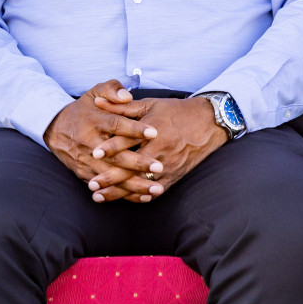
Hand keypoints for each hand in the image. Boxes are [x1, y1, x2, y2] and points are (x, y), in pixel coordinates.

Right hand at [45, 81, 163, 203]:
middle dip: (138, 163)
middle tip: (159, 166)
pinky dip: (123, 193)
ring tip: (156, 188)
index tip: (155, 132)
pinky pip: (105, 186)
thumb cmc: (82, 110)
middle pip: (115, 155)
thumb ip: (110, 89)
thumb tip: (127, 96)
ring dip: (134, 184)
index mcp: (93, 121)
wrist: (54, 128)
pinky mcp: (84, 173)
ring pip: (112, 175)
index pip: (115, 125)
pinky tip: (142, 197)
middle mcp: (89, 142)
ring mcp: (86, 160)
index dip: (134, 129)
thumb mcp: (93, 93)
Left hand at [88, 96, 225, 195]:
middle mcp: (161, 150)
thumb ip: (121, 107)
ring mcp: (169, 165)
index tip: (94, 153)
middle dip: (111, 178)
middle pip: (133, 168)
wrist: (210, 122)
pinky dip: (141, 196)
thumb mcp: (149, 104)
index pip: (129, 141)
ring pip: (142, 183)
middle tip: (92, 185)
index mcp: (153, 131)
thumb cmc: (176, 111)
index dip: (111, 147)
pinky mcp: (176, 175)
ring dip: (121, 192)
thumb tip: (97, 102)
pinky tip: (125, 200)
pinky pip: (157, 190)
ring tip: (101, 197)